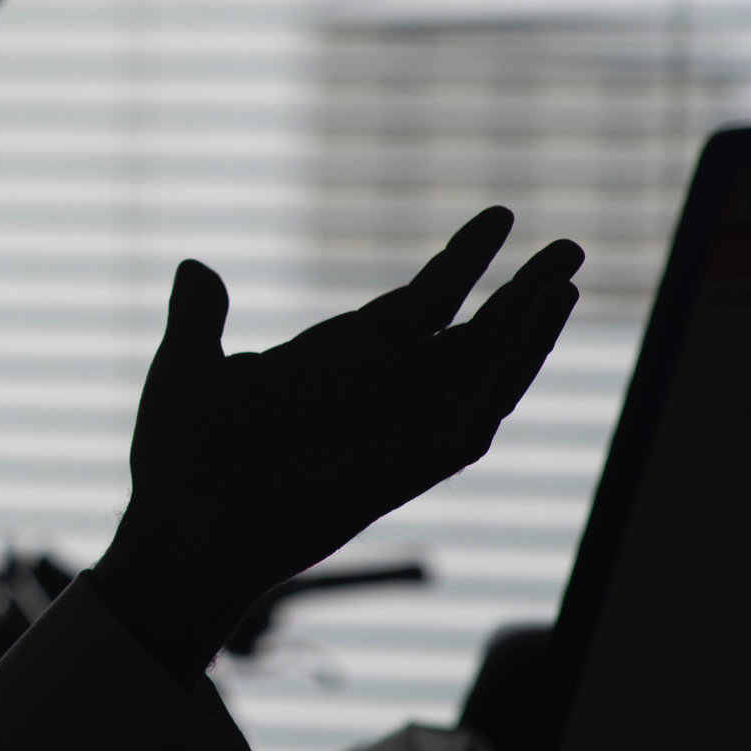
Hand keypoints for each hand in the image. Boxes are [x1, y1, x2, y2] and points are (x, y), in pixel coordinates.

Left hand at [93, 208, 581, 677]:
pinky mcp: (405, 467)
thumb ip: (199, 319)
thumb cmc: (179, 460)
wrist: (185, 532)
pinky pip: (471, 423)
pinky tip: (532, 347)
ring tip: (567, 280)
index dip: (463, 260)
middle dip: (521, 291)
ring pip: (483, 371)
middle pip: (472, 331)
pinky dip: (506, 383)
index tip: (501, 218)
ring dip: (529, 330)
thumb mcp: (188, 372)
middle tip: (572, 246)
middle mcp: (378, 389)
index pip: (420, 300)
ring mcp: (396, 427)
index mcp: (334, 358)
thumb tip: (194, 268)